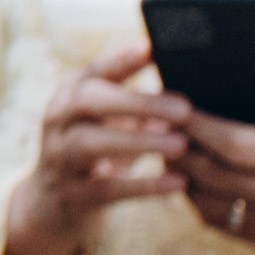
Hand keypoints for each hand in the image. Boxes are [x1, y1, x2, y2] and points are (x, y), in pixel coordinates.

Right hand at [2, 41, 198, 254]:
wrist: (54, 206)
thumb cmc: (101, 153)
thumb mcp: (115, 122)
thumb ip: (145, 105)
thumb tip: (200, 84)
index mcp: (72, 94)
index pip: (95, 69)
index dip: (123, 58)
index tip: (156, 48)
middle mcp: (58, 121)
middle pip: (87, 101)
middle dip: (136, 102)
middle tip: (184, 109)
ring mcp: (58, 157)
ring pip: (90, 143)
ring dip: (138, 141)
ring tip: (181, 145)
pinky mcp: (70, 194)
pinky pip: (106, 189)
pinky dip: (144, 186)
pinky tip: (178, 182)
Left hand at [181, 75, 254, 254]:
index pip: (239, 143)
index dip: (202, 124)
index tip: (179, 103)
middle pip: (213, 170)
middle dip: (180, 144)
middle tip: (157, 119)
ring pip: (209, 199)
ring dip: (182, 173)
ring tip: (167, 145)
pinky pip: (221, 224)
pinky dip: (197, 202)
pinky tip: (190, 179)